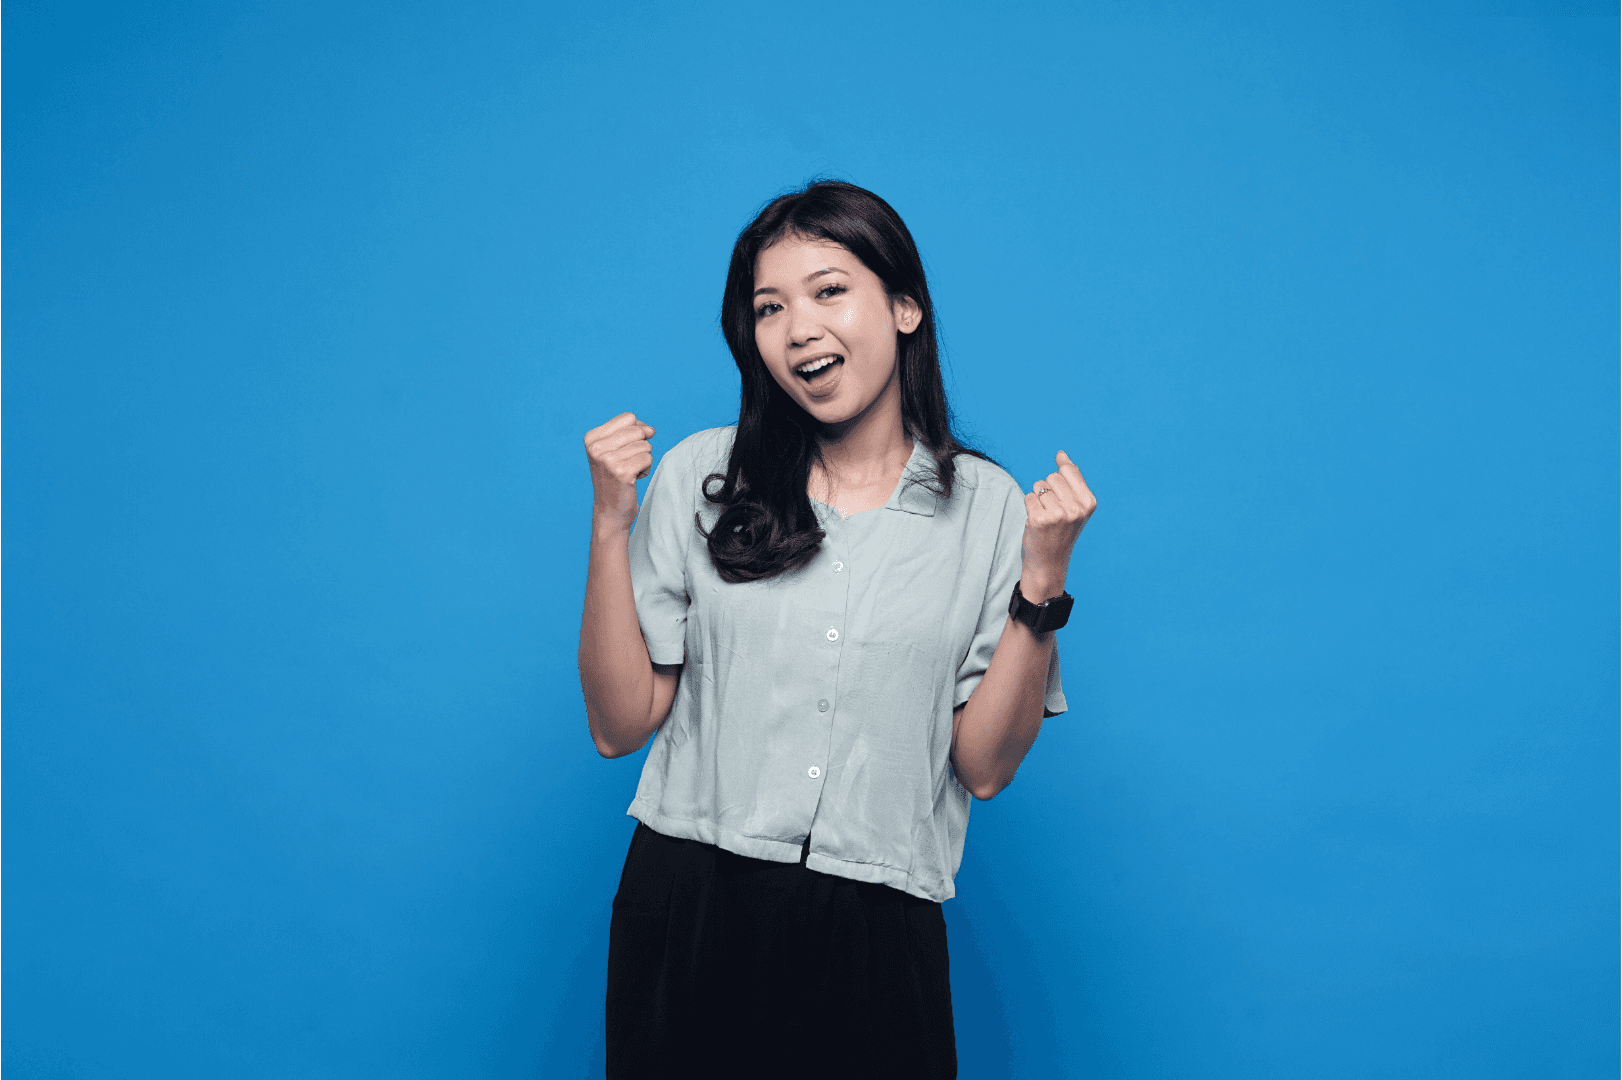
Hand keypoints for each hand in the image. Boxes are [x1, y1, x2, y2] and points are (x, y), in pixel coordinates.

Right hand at [584, 412, 654, 538]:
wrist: (610, 510)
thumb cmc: (615, 477)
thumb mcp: (614, 449)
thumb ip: (631, 431)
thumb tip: (650, 429)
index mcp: (591, 438)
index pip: (629, 418)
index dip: (636, 431)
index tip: (626, 448)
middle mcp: (596, 447)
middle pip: (638, 430)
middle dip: (641, 446)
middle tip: (627, 462)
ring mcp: (608, 460)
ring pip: (645, 446)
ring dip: (643, 460)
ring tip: (628, 472)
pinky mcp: (621, 472)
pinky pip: (648, 459)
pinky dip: (645, 469)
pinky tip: (633, 479)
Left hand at [1020, 450, 1096, 600]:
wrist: (1050, 561)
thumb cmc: (1061, 530)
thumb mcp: (1075, 505)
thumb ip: (1071, 479)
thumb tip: (1061, 454)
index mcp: (1089, 502)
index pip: (1067, 470)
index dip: (1059, 481)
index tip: (1061, 499)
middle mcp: (1076, 508)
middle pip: (1051, 477)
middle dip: (1048, 490)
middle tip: (1053, 512)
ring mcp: (1058, 514)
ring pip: (1038, 486)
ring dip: (1038, 499)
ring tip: (1046, 516)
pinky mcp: (1039, 519)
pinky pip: (1028, 497)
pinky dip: (1029, 507)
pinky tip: (1037, 521)